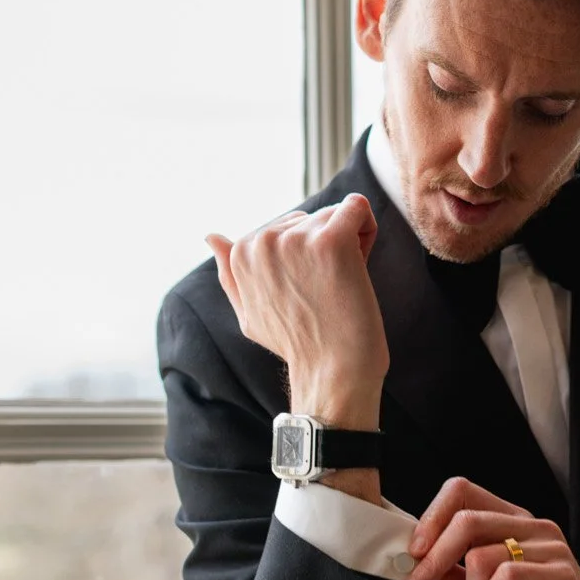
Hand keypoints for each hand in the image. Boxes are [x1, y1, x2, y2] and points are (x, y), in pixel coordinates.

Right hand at [208, 194, 387, 432]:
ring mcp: (296, 239)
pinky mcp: (331, 240)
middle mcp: (263, 241)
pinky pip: (358, 207)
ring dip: (350, 243)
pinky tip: (362, 260)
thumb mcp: (249, 313)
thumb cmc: (297, 346)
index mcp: (242, 252)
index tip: (309, 287)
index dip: (307, 255)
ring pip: (335, 214)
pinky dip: (367, 227)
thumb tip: (211, 236)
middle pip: (312, 218)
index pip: (289, 226)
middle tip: (328, 290)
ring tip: (343, 284)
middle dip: (327, 244)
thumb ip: (231, 274)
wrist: (332, 371)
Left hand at [407, 479, 579, 579]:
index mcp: (512, 525)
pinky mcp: (560, 573)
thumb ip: (455, 579)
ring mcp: (549, 547)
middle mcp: (532, 528)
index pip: (462, 492)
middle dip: (434, 554)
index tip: (413, 553)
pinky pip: (506, 576)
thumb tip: (418, 563)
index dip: (429, 519)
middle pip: (465, 517)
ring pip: (481, 553)